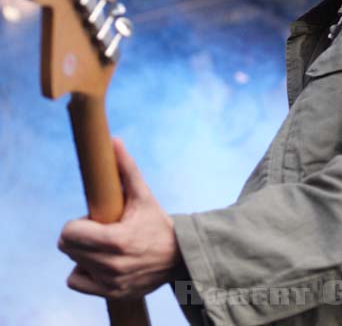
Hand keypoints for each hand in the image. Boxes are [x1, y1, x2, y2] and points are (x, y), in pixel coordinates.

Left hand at [58, 138, 180, 299]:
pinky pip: (76, 282)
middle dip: (80, 235)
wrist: (178, 256)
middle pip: (68, 247)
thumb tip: (114, 140)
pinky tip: (100, 262)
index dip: (77, 222)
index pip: (70, 234)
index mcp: (117, 240)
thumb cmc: (156, 221)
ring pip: (73, 263)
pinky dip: (83, 271)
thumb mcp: (143, 194)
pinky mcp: (112, 294)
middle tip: (100, 229)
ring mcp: (112, 283)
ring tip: (103, 245)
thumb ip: (126, 168)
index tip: (94, 218)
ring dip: (83, 252)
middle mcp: (113, 265)